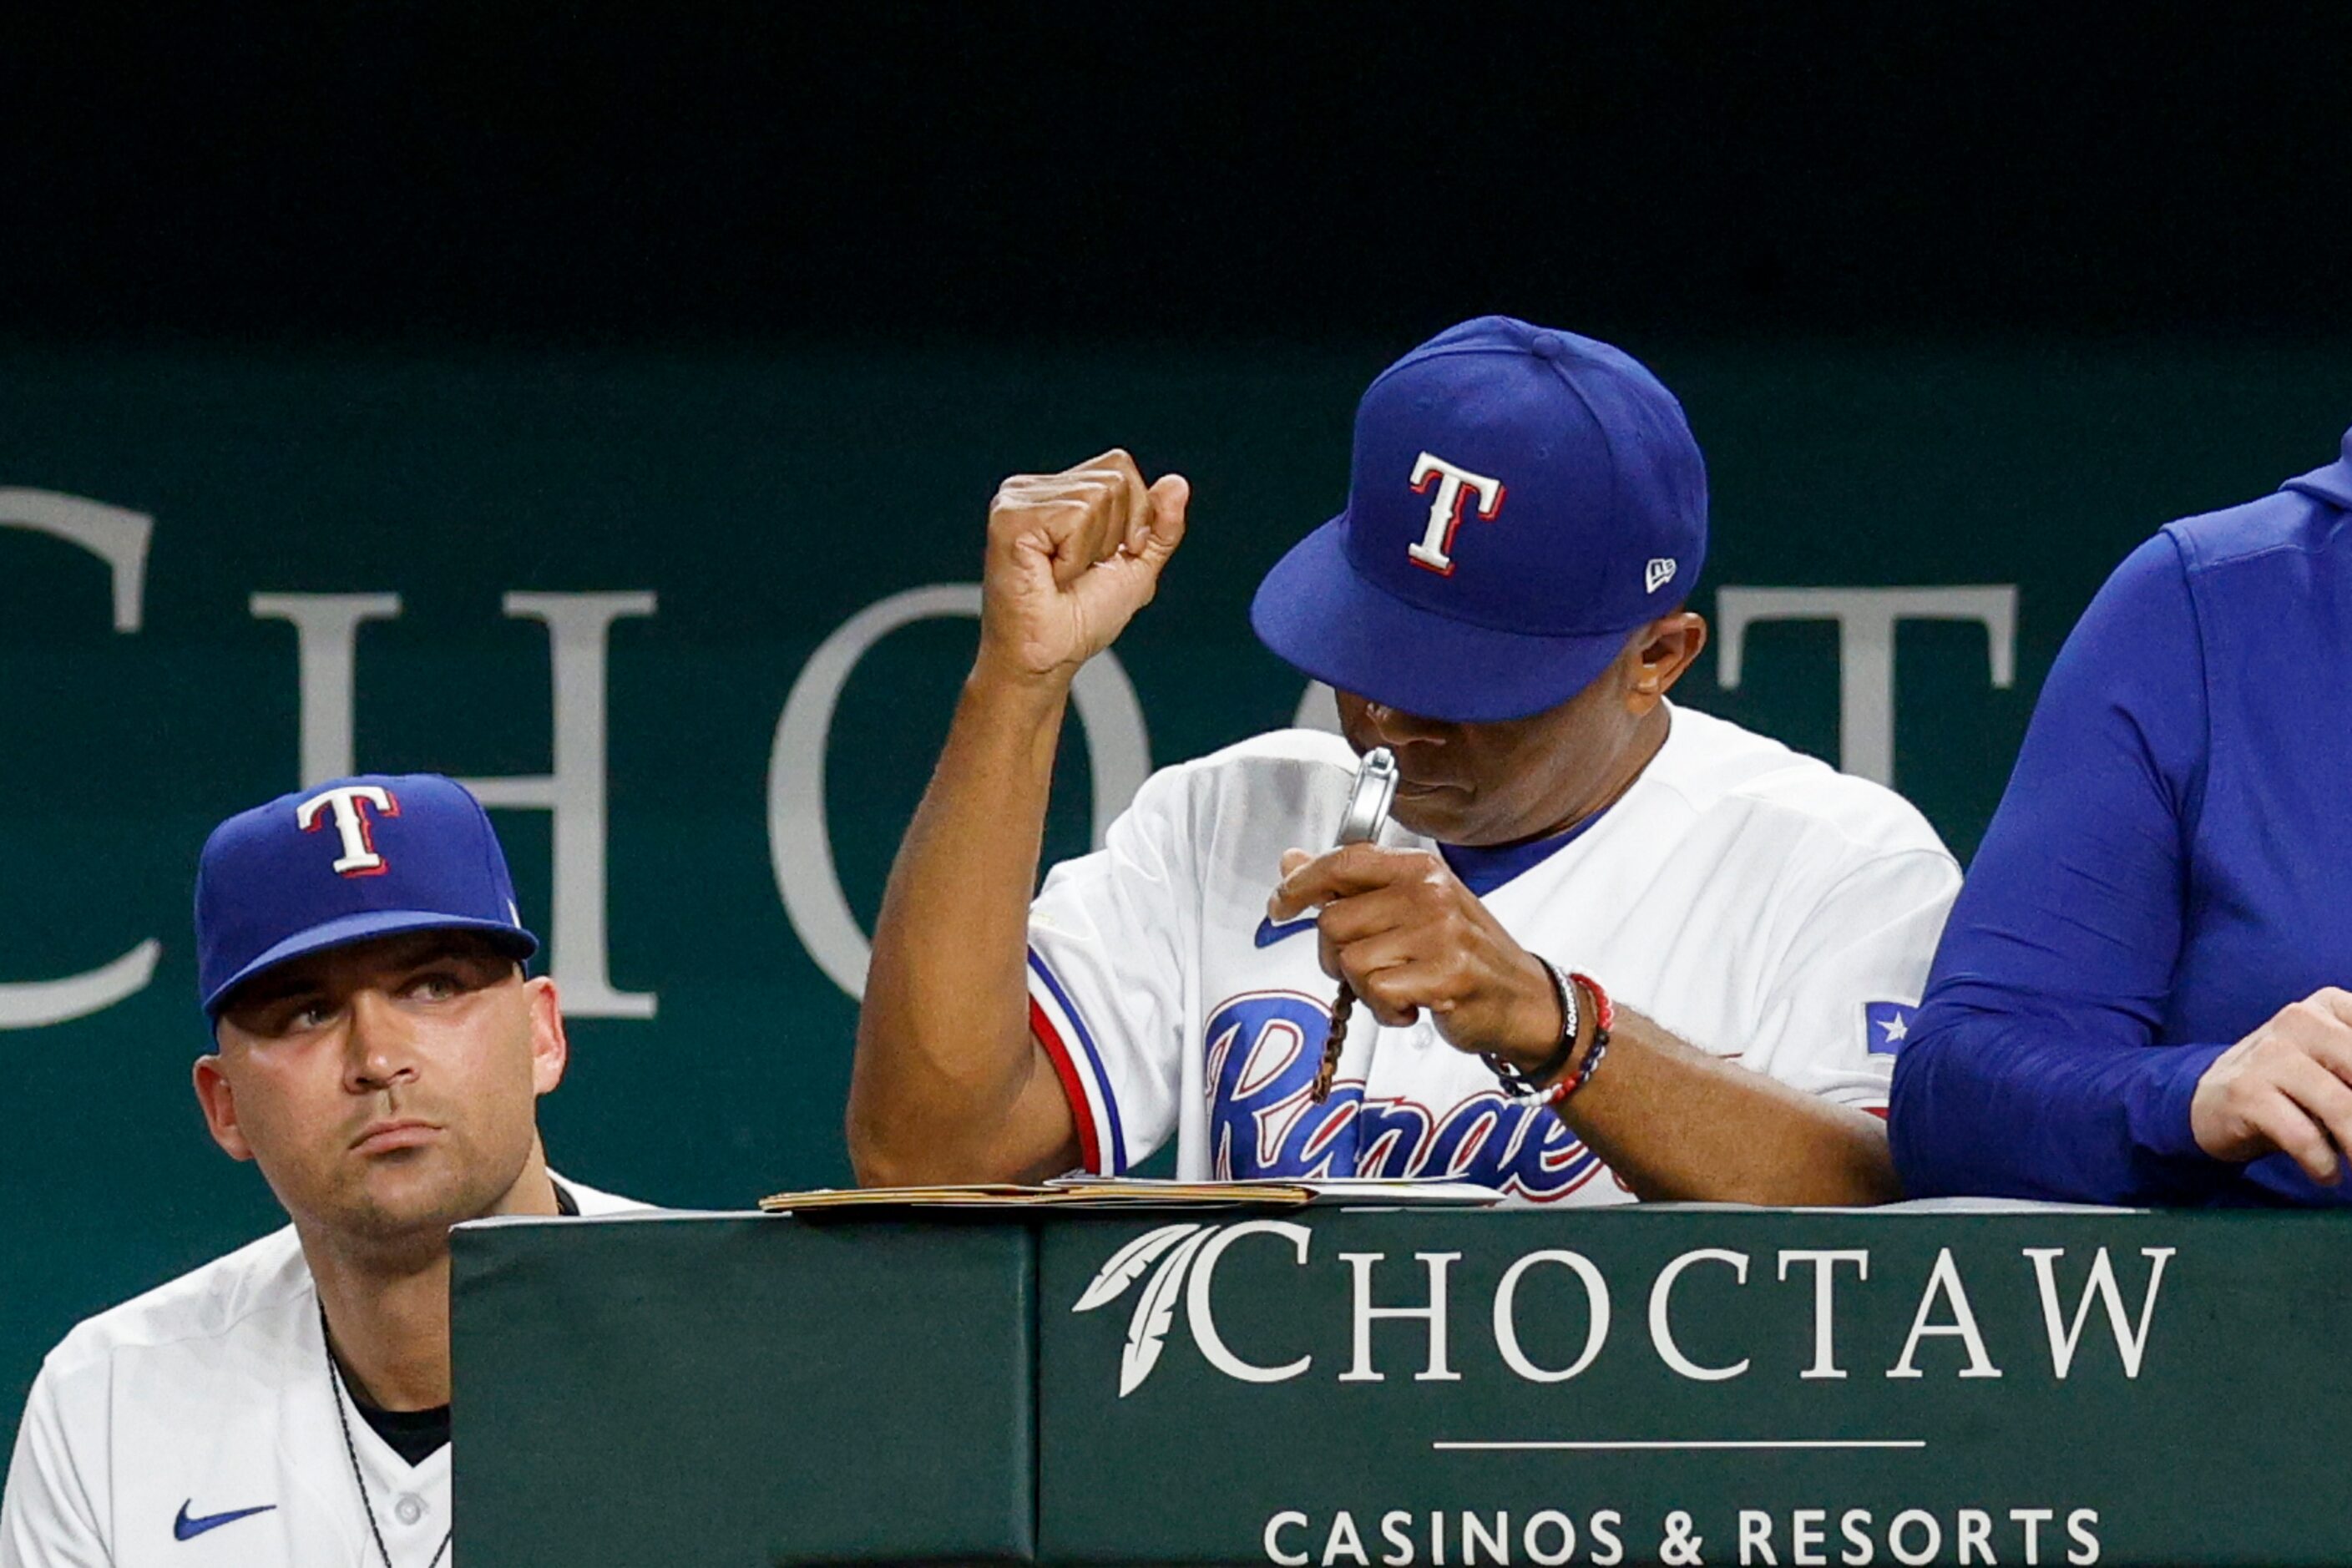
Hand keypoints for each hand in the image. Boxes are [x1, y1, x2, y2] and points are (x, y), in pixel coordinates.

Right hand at [977, 449, 1188, 683]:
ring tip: (1063, 574)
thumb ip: (1160, 526)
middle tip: (1082, 571)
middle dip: (1116, 534)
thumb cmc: (1079, 620)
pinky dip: (1076, 556)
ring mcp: (1017, 500)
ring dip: (1093, 549)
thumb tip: (1177, 483)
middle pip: (1115, 476)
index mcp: (1058, 493)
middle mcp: (1033, 490)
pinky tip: (1051, 574)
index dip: (1133, 516)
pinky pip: (1076, 516)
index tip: (1106, 560)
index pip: (1119, 467)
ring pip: (1099, 495)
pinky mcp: (1009, 517)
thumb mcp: (1136, 568)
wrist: (1048, 657)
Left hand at [1266, 842, 1560, 1066]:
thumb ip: (1350, 884)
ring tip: (1401, 986)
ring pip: (1350, 962)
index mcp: (1418, 867)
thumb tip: (1291, 861)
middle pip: (1333, 921)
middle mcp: (1428, 892)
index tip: (1280, 906)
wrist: (1523, 998)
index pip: (1341, 862)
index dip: (1299, 885)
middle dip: (1336, 955)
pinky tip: (1413, 1005)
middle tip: (1371, 967)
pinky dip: (1385, 1010)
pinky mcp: (1444, 975)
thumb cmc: (1462, 951)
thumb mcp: (1411, 906)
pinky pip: (1377, 994)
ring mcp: (1439, 933)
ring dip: (1365, 988)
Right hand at [2190, 988, 2351, 1182]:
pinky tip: (2327, 1174)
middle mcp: (2300, 1021)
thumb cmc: (2288, 1085)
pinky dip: (2323, 1163)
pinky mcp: (2245, 1092)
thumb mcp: (2332, 1063)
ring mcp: (2269, 1055)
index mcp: (2330, 1007)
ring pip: (2342, 1107)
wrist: (2207, 1099)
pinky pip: (2302, 1136)